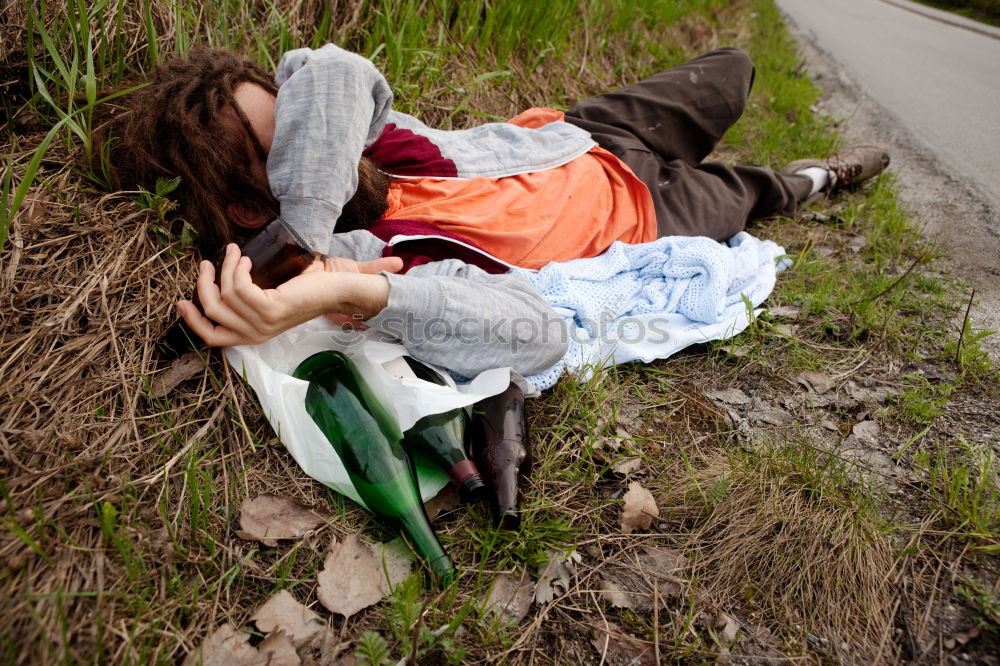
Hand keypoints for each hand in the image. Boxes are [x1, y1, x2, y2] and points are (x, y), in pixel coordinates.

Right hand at [177, 244, 401, 345]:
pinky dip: (236, 270)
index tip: (181, 301)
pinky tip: (243, 259)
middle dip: (202, 285)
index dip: (193, 320)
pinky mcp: (271, 309)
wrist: (337, 289)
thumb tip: (221, 274)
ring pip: (224, 295)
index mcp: (253, 334)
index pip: (212, 337)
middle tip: (206, 263)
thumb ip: (247, 295)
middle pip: (211, 313)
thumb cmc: (306, 288)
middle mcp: (256, 334)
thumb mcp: (270, 296)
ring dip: (224, 268)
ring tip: (232, 253)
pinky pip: (238, 288)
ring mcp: (263, 324)